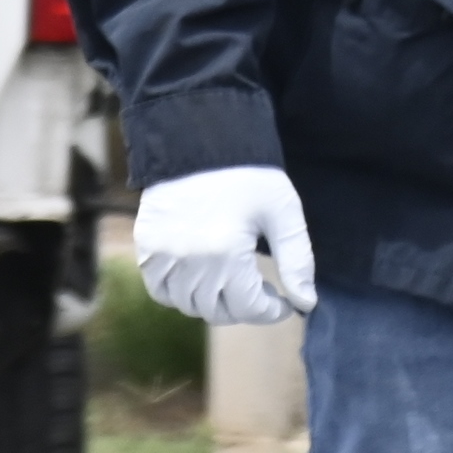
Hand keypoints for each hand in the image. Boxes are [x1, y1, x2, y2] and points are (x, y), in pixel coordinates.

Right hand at [134, 166, 315, 325]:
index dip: (272, 311)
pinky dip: (180, 294)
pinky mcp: (146, 248)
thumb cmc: (247, 175)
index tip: (285, 303)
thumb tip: (306, 302)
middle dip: (245, 307)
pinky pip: (160, 291)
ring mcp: (163, 257)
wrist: (198, 140)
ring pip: (188, 306)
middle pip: (218, 312)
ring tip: (232, 285)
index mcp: (226, 253)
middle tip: (260, 292)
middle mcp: (190, 262)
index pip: (250, 308)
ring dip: (213, 304)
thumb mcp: (283, 212)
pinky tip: (200, 279)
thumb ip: (297, 260)